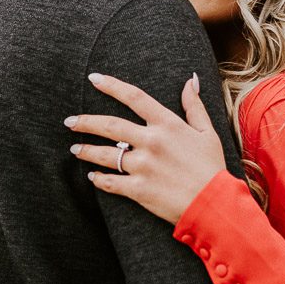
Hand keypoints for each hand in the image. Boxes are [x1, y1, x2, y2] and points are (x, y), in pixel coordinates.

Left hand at [66, 72, 225, 224]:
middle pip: (110, 126)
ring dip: (86, 151)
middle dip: (86, 122)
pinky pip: (110, 182)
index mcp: (167, 124)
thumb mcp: (207, 132)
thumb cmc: (211, 167)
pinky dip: (98, 179)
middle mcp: (151, 141)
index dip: (112, 85)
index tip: (94, 79)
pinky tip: (92, 176)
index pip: (134, 97)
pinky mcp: (139, 190)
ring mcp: (143, 166)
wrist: (214, 204)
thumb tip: (190, 80)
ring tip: (74, 149)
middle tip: (70, 122)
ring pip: (105, 154)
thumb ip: (194, 106)